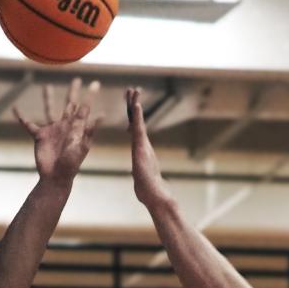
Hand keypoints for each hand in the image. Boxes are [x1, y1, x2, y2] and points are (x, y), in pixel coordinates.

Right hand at [14, 78, 102, 183]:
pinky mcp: (39, 136)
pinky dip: (21, 117)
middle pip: (70, 104)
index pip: (84, 108)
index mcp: (76, 128)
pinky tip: (15, 109)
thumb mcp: (79, 144)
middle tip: (77, 79)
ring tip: (47, 87)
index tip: (96, 83)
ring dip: (48, 98)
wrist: (55, 177)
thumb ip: (83, 127)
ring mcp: (52, 130)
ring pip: (49, 110)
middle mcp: (65, 126)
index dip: (90, 96)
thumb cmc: (70, 164)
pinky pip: (28, 124)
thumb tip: (100, 113)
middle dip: (73, 92)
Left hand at [126, 87, 167, 208]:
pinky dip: (138, 117)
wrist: (156, 198)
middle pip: (136, 121)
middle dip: (134, 105)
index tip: (131, 103)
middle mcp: (142, 145)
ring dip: (135, 105)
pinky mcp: (143, 150)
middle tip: (132, 89)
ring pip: (138, 122)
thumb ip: (139, 174)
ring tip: (133, 90)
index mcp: (140, 150)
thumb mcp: (140, 179)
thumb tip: (139, 179)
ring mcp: (143, 146)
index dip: (133, 115)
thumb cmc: (148, 193)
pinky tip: (136, 105)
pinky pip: (139, 130)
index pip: (134, 129)